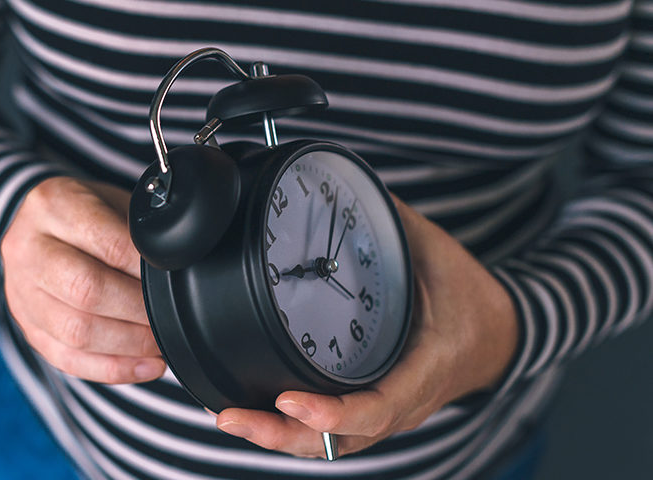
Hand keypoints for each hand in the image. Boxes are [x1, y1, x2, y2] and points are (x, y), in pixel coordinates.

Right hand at [1, 176, 164, 383]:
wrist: (41, 223)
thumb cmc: (89, 212)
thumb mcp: (113, 202)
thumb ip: (138, 232)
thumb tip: (176, 272)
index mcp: (52, 205)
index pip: (107, 245)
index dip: (145, 270)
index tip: (173, 283)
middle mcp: (26, 247)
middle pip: (86, 291)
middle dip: (138, 311)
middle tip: (171, 317)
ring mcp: (19, 290)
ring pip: (76, 332)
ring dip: (129, 345)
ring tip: (161, 343)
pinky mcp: (25, 325)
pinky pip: (67, 359)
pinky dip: (113, 368)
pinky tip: (145, 366)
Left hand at [215, 196, 517, 456]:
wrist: (498, 334)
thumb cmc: (469, 297)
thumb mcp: (434, 253)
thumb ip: (390, 223)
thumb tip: (343, 186)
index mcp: (424, 367)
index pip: (378, 408)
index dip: (333, 415)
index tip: (289, 400)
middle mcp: (404, 401)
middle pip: (341, 440)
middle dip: (283, 436)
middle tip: (233, 418)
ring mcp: (389, 411)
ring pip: (333, 445)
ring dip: (282, 439)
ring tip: (233, 419)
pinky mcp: (376, 408)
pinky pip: (336, 433)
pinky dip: (296, 432)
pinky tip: (261, 415)